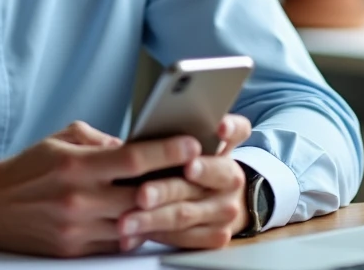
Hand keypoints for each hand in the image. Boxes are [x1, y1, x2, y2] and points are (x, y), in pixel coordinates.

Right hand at [0, 120, 202, 256]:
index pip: (131, 158)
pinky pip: (117, 245)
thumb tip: (135, 146)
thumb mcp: (61, 139)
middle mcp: (77, 198)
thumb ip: (100, 141)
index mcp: (74, 164)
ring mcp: (76, 228)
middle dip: (174, 185)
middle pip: (141, 196)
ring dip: (160, 214)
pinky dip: (135, 233)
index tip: (191, 143)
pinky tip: (149, 223)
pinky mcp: (72, 250)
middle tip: (201, 175)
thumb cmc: (26, 169)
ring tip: (185, 202)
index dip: (166, 151)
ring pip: (134, 225)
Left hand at [118, 114, 253, 249]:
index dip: (230, 129)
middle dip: (169, 186)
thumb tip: (145, 125)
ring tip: (125, 221)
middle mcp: (231, 177)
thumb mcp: (184, 143)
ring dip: (152, 218)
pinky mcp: (217, 235)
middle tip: (143, 193)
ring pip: (186, 213)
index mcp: (226, 147)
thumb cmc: (187, 163)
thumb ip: (173, 133)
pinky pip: (183, 238)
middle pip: (204, 178)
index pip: (237, 131)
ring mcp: (226, 208)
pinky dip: (154, 235)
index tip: (217, 128)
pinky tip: (132, 236)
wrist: (217, 199)